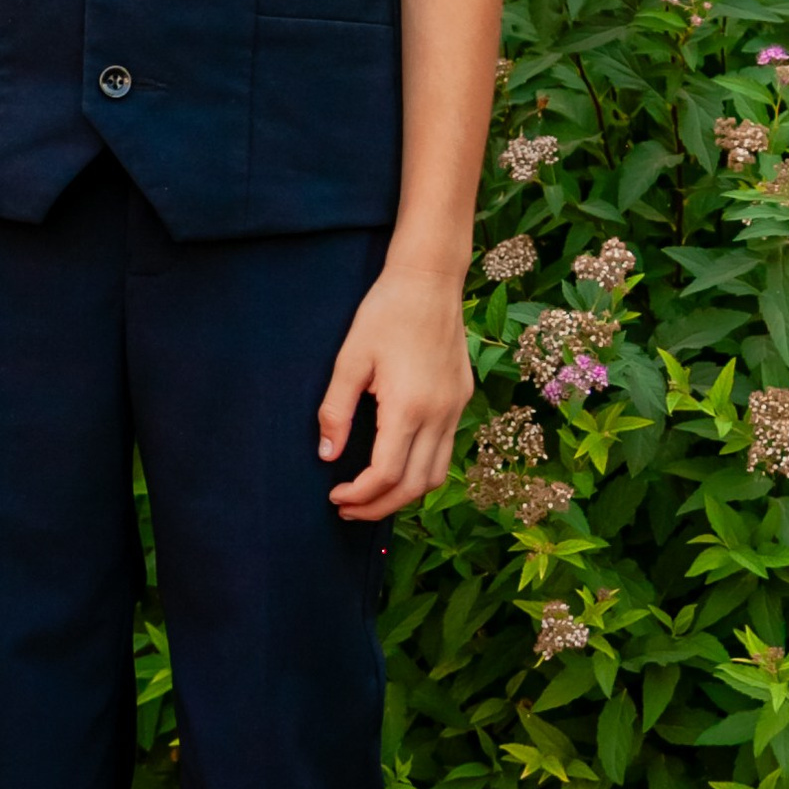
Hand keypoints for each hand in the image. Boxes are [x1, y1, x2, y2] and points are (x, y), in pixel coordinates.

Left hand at [319, 267, 472, 518]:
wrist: (429, 280)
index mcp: (409, 407)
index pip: (386, 474)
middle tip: (348, 508)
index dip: (360, 495)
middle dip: (380, 506)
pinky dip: (421, 469)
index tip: (335, 495)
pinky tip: (396, 462)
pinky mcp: (461, 399)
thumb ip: (336, 410)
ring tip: (371, 495)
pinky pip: (445, 450)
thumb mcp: (350, 358)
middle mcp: (439, 414)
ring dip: (404, 493)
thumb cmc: (385, 312)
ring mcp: (456, 408)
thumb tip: (327, 456)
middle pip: (415, 486)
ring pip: (437, 474)